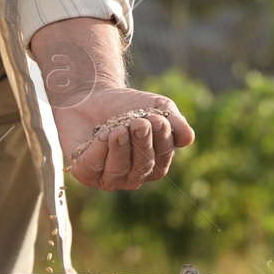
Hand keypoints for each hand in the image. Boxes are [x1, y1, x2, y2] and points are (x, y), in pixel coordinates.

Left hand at [54, 86, 194, 189]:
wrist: (92, 95)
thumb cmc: (127, 105)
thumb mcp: (157, 107)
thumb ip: (175, 122)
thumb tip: (188, 138)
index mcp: (154, 163)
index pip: (162, 158)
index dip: (162, 140)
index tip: (158, 119)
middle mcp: (133, 176)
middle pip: (142, 167)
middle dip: (142, 144)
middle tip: (139, 122)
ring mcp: (108, 177)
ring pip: (118, 171)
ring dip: (120, 147)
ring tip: (118, 127)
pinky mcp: (85, 173)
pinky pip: (93, 168)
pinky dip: (99, 149)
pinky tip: (102, 133)